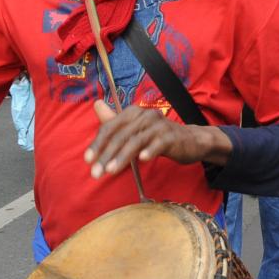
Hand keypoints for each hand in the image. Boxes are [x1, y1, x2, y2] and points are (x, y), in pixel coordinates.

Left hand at [84, 101, 230, 178]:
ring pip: (136, 141)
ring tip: (111, 171)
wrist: (191, 141)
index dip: (98, 143)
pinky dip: (149, 151)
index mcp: (133, 113)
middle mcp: (144, 115)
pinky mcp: (171, 136)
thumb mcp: (135, 130)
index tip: (88, 160)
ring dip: (122, 157)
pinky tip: (142, 160)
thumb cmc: (158, 137)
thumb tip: (96, 105)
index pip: (110, 127)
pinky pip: (158, 144)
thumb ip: (115, 121)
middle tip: (96, 173)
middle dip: (106, 155)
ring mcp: (159, 126)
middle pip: (120, 135)